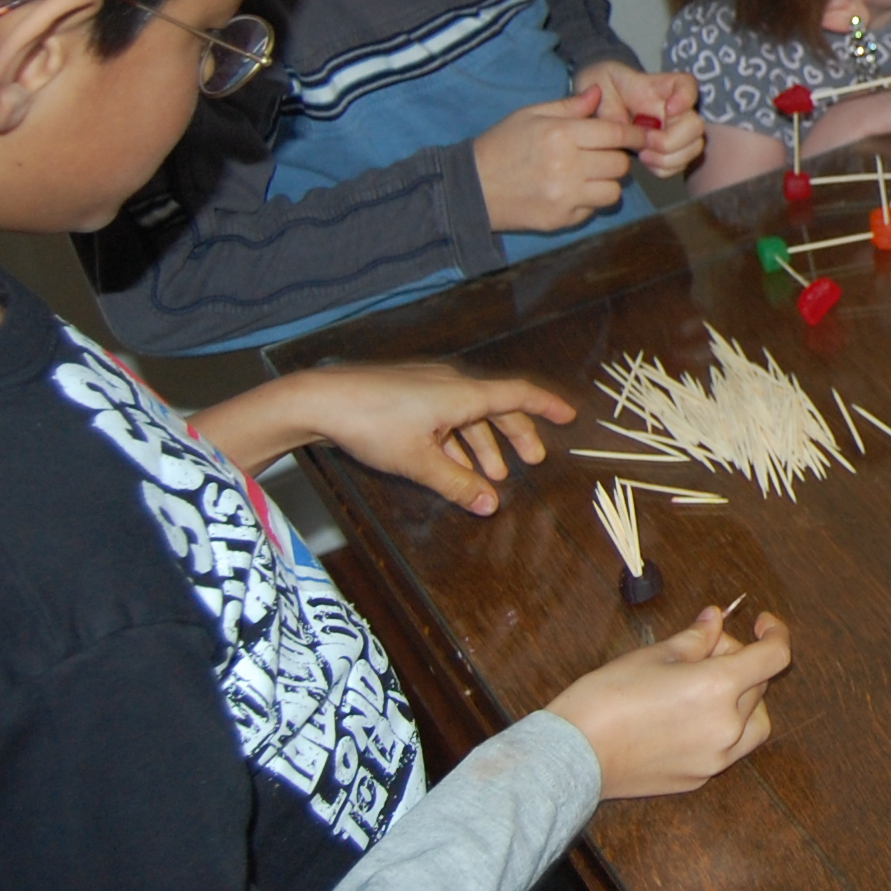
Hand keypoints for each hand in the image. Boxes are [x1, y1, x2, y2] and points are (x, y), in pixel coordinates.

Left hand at [291, 366, 575, 514]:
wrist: (321, 399)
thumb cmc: (373, 424)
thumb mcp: (419, 461)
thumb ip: (457, 484)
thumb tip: (491, 506)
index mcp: (463, 394)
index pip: (518, 396)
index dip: (546, 407)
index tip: (569, 417)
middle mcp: (451, 385)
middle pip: (496, 408)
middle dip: (515, 436)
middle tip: (531, 462)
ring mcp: (428, 388)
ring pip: (468, 416)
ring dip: (482, 446)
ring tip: (490, 477)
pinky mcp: (408, 395)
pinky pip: (446, 417)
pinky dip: (456, 441)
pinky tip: (450, 466)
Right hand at [475, 86, 637, 232]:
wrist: (471, 188)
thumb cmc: (502, 145)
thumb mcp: (531, 115)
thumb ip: (569, 106)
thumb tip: (599, 93)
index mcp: (560, 135)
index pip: (615, 133)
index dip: (635, 134)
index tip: (643, 135)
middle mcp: (567, 166)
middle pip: (620, 164)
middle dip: (617, 158)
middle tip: (602, 155)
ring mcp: (565, 196)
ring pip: (613, 191)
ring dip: (606, 182)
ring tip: (587, 174)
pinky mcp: (561, 219)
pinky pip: (593, 210)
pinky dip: (588, 201)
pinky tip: (569, 191)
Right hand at [549, 605, 792, 799]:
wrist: (572, 755)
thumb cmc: (607, 698)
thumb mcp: (653, 655)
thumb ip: (696, 638)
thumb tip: (716, 620)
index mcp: (719, 688)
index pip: (774, 656)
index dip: (775, 633)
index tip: (762, 623)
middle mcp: (726, 727)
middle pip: (759, 686)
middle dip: (739, 661)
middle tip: (702, 650)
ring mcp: (715, 758)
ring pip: (753, 722)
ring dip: (742, 699)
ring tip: (702, 686)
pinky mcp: (698, 778)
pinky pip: (728, 748)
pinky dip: (722, 726)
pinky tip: (687, 715)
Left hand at [577, 61, 704, 178]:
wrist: (602, 108)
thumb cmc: (605, 90)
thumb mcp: (599, 83)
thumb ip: (608, 101)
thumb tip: (622, 124)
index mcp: (661, 87)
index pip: (687, 85)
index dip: (685, 98)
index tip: (669, 109)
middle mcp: (677, 109)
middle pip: (696, 125)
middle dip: (673, 140)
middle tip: (647, 141)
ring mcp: (678, 131)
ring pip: (693, 148)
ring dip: (669, 158)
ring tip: (643, 154)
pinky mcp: (673, 151)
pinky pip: (679, 165)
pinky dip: (663, 168)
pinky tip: (646, 160)